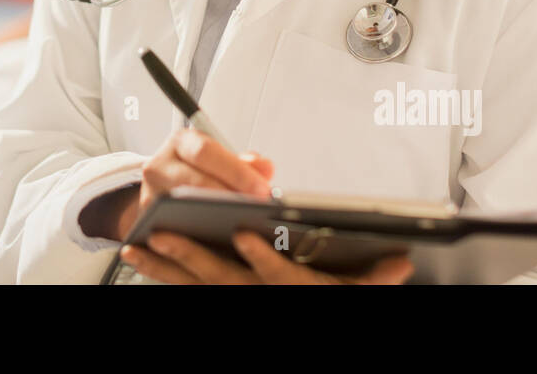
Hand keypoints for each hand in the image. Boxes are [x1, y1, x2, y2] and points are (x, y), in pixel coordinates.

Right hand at [110, 128, 274, 239]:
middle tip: (256, 211)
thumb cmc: (200, 172)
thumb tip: (265, 168)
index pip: (206, 151)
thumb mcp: (221, 160)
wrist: (166, 187)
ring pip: (181, 206)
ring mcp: (150, 192)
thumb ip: (245, 163)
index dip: (236, 171)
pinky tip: (223, 239)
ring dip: (214, 216)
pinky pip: (174, 228)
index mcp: (181, 142)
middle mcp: (159, 164)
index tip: (261, 189)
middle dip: (228, 196)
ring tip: (242, 224)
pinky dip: (199, 234)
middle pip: (193, 180)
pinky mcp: (149, 219)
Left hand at [119, 230, 413, 284]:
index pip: (278, 277)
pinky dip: (160, 275)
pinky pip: (184, 289)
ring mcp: (234, 299)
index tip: (245, 232)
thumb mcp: (355, 288)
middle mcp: (259, 298)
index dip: (262, 257)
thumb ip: (374, 276)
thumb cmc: (323, 292)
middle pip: (223, 280)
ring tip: (136, 244)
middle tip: (164, 233)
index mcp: (294, 289)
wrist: (293, 304)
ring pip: (195, 286)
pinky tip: (137, 257)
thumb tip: (401, 263)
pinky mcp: (215, 297)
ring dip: (164, 266)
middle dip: (191, 257)